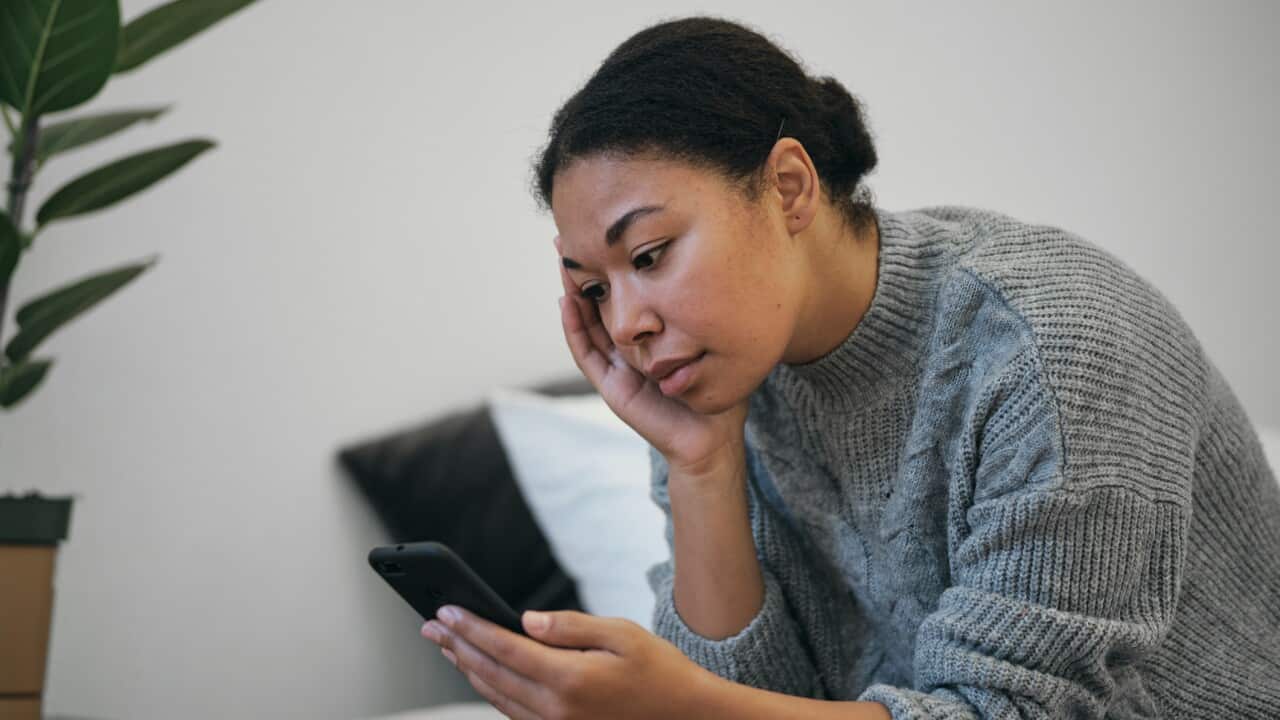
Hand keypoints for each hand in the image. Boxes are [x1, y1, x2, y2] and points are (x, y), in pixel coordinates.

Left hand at [422, 605, 715, 719]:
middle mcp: (556, 709)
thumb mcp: (621, 634)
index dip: (472, 628)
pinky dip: (490, 690)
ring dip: (468, 668)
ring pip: (496, 696)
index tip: (446, 611)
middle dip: (458, 646)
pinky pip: (512, 712)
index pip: (506, 648)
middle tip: (431, 626)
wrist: (685, 717)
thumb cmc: (659, 671)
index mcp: (571, 679)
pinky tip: (481, 673)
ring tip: (448, 645)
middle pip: (492, 674)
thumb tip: (526, 620)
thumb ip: (570, 626)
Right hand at [555, 235, 747, 475]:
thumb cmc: (718, 391)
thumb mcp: (712, 340)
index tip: (600, 234)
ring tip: (562, 262)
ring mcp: (617, 369)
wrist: (712, 437)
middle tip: (566, 239)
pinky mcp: (612, 387)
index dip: (608, 268)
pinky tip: (567, 301)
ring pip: (585, 324)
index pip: (621, 296)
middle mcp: (628, 350)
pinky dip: (574, 328)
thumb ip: (707, 313)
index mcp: (648, 338)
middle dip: (582, 272)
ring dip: (571, 294)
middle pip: (596, 304)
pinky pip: (587, 354)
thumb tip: (722, 265)